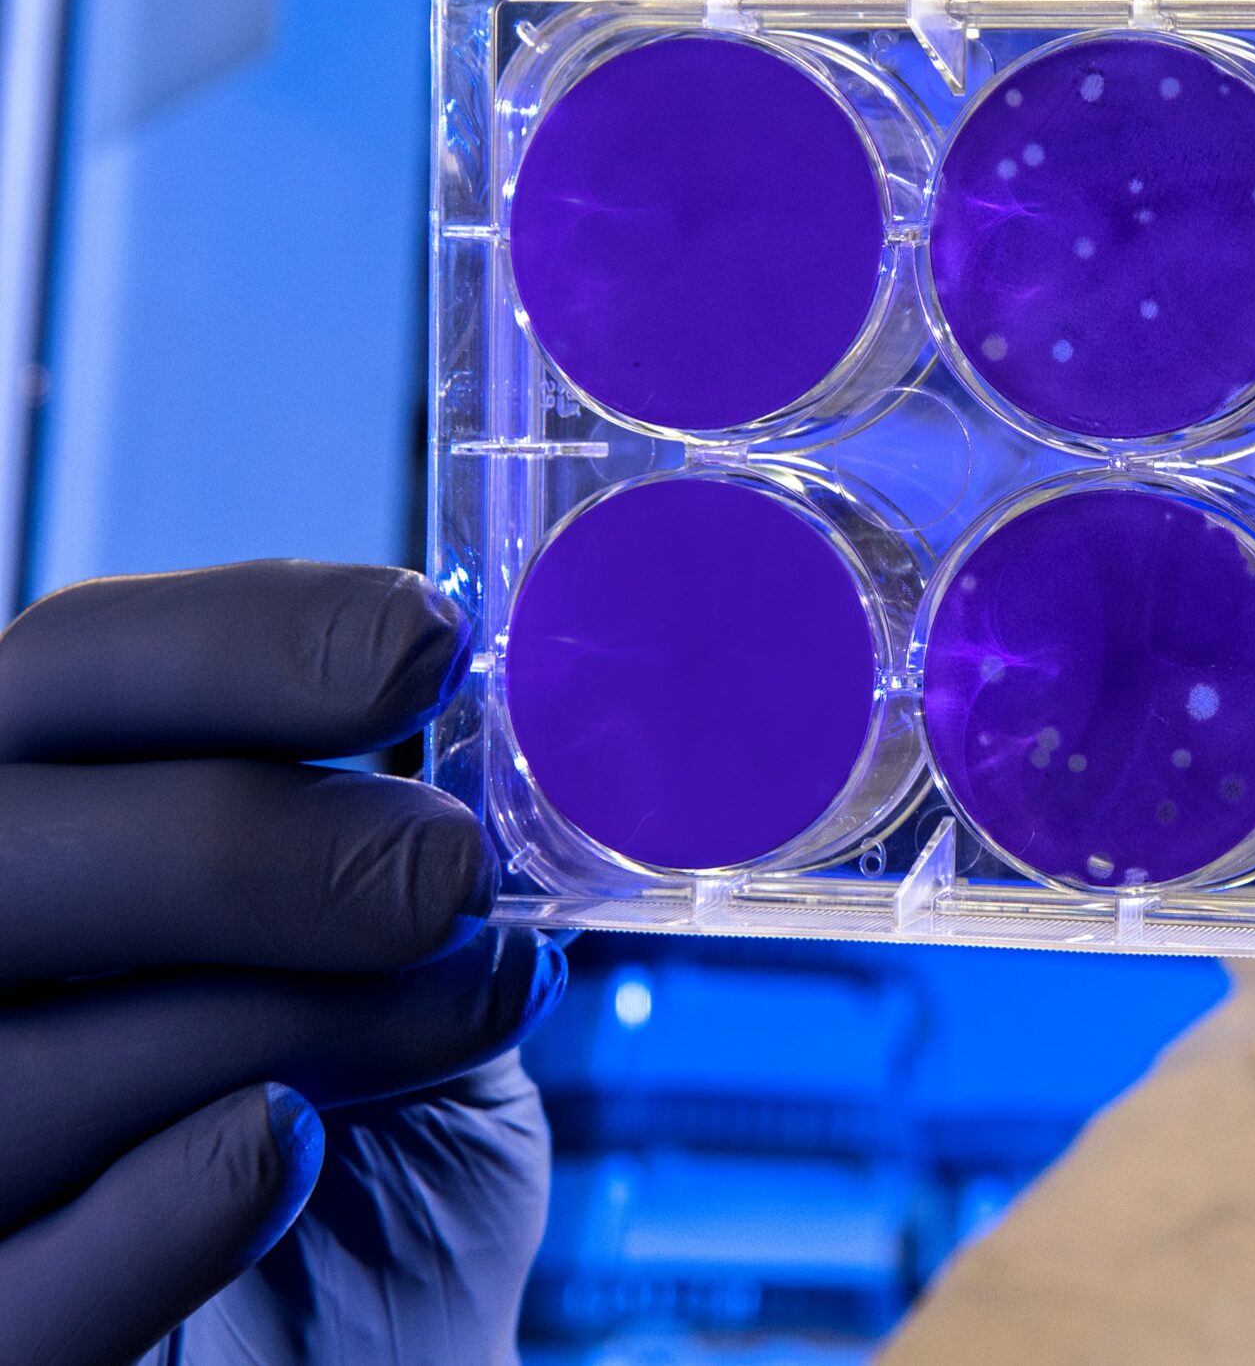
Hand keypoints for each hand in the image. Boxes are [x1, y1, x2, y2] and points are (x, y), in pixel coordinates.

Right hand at [0, 562, 562, 1364]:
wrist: (366, 1342)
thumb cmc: (369, 1134)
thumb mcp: (398, 967)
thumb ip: (404, 853)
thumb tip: (521, 732)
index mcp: (35, 822)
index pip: (69, 673)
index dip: (242, 644)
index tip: (428, 640)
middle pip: (2, 852)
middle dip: (238, 843)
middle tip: (444, 872)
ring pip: (20, 1068)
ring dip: (279, 1022)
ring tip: (464, 1007)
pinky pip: (17, 1291)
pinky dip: (163, 1208)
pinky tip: (286, 1148)